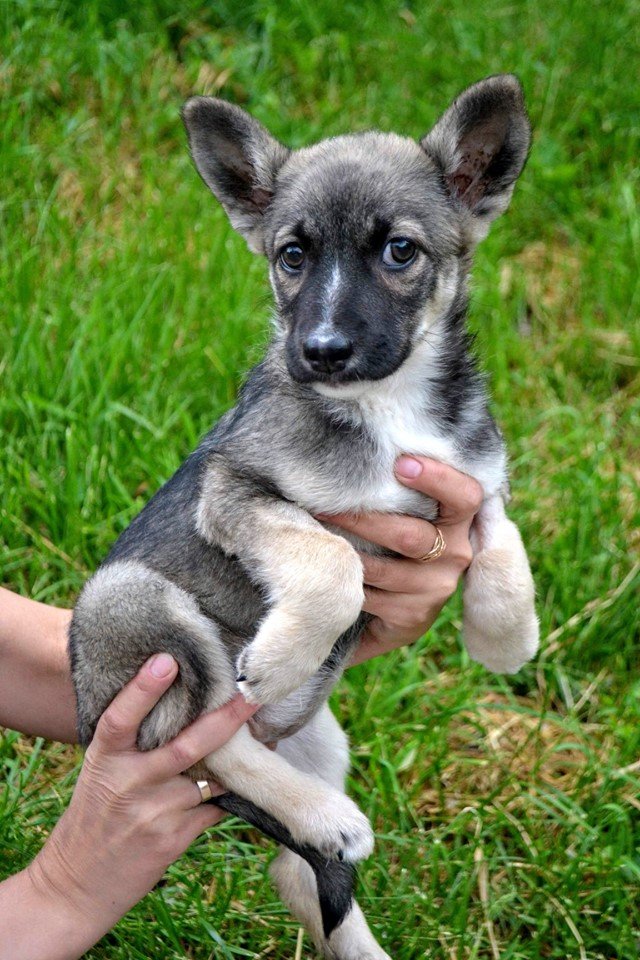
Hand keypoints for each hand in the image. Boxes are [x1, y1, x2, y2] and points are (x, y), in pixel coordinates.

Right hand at [1, 655, 256, 959]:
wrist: (75, 885)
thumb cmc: (95, 816)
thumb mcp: (100, 773)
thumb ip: (133, 744)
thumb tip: (183, 703)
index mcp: (104, 760)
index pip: (121, 719)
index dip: (143, 689)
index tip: (167, 660)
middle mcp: (127, 783)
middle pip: (186, 746)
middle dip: (225, 720)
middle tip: (252, 696)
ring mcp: (152, 813)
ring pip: (210, 779)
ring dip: (236, 763)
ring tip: (262, 739)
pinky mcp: (172, 839)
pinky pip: (214, 808)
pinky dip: (227, 796)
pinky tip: (239, 785)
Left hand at [326, 457, 482, 664]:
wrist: (398, 611)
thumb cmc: (400, 542)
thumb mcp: (413, 513)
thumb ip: (404, 485)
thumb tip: (363, 434)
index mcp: (460, 522)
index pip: (465, 496)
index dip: (438, 479)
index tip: (401, 463)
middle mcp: (455, 555)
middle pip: (410, 535)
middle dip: (362, 519)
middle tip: (324, 503)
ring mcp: (436, 589)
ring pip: (382, 569)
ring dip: (345, 551)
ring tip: (313, 533)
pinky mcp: (413, 617)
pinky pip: (369, 596)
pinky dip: (346, 581)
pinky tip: (325, 569)